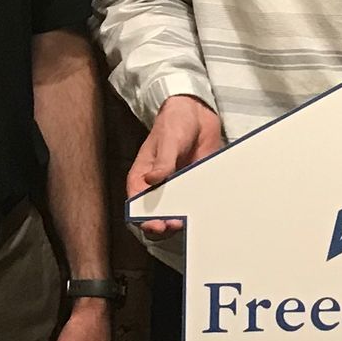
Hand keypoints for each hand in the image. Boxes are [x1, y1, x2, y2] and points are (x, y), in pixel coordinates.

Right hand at [127, 95, 222, 235]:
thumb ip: (162, 162)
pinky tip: (205, 212)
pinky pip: (194, 204)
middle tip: (177, 224)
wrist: (197, 114)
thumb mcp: (168, 141)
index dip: (144, 220)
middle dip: (164, 225)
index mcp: (141, 179)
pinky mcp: (193, 186)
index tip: (158, 225)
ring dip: (182, 221)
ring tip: (191, 220)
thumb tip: (151, 179)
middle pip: (155, 216)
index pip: (136, 207)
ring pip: (175, 214)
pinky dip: (198, 211)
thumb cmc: (174, 123)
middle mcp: (156, 187)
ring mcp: (175, 189)